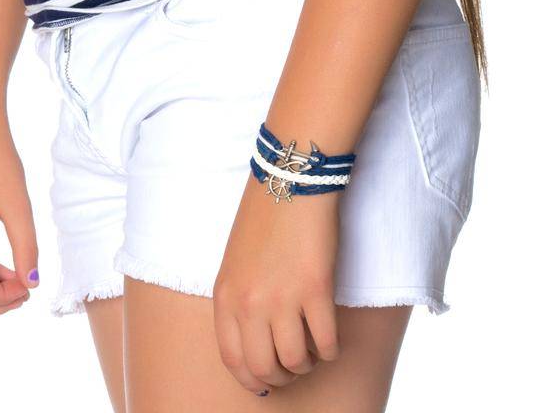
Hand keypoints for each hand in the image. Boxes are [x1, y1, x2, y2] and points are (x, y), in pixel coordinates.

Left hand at [212, 177, 343, 393]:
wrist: (292, 178)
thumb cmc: (266, 213)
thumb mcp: (235, 260)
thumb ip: (241, 298)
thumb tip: (256, 337)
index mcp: (226, 296)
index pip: (232, 359)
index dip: (251, 378)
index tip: (265, 381)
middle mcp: (250, 304)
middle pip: (264, 366)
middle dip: (281, 377)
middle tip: (294, 369)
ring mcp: (283, 298)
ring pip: (295, 359)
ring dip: (307, 364)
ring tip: (314, 355)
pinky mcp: (316, 288)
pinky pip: (325, 340)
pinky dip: (331, 350)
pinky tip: (332, 344)